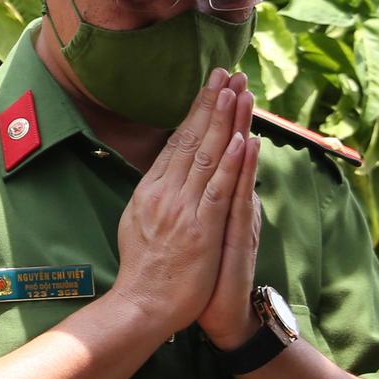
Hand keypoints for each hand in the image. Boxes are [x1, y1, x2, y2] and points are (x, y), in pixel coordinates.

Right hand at [110, 69, 253, 336]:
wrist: (142, 305)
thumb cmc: (143, 271)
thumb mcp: (137, 224)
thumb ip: (152, 198)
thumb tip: (159, 176)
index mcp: (150, 190)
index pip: (175, 142)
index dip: (195, 112)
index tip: (210, 87)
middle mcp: (165, 193)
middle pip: (191, 139)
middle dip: (212, 103)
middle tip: (228, 72)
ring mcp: (183, 209)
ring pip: (206, 156)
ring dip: (225, 121)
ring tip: (238, 91)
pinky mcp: (202, 229)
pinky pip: (218, 189)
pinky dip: (230, 163)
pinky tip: (241, 139)